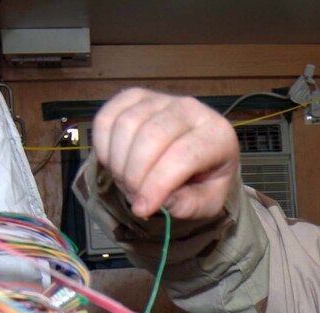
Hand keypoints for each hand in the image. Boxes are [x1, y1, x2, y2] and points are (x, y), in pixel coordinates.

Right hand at [92, 89, 239, 219]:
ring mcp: (161, 98)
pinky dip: (103, 146)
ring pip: (127, 125)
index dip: (157, 184)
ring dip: (118, 162)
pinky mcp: (135, 97)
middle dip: (135, 175)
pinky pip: (107, 117)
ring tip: (127, 183)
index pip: (183, 155)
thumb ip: (187, 205)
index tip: (142, 208)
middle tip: (134, 196)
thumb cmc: (204, 180)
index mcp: (216, 134)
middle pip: (151, 136)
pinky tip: (114, 164)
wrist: (198, 156)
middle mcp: (190, 108)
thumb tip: (157, 201)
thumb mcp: (207, 202)